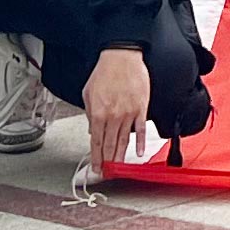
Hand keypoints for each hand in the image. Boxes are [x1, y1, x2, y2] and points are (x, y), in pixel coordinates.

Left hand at [80, 46, 150, 171]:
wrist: (122, 56)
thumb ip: (90, 114)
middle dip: (108, 161)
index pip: (96, 142)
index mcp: (98, 113)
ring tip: (119, 168)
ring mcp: (129, 113)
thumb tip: (93, 131)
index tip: (97, 168)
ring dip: (121, 156)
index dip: (96, 158)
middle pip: (110, 145)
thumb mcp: (88, 93)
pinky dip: (140, 142)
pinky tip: (139, 152)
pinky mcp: (141, 108)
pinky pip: (141, 129)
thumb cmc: (104, 72)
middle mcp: (113, 116)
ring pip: (124, 140)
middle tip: (107, 173)